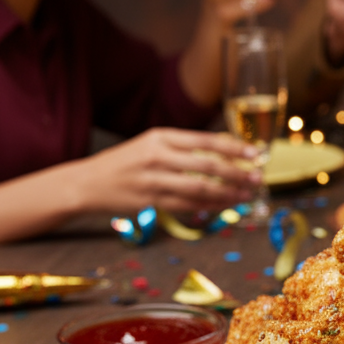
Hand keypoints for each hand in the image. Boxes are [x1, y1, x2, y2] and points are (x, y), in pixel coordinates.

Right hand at [78, 128, 260, 213]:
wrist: (87, 182)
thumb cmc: (124, 162)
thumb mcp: (150, 144)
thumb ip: (181, 147)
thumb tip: (221, 154)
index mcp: (160, 136)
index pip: (205, 140)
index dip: (234, 148)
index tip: (255, 154)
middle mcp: (158, 156)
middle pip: (208, 165)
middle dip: (237, 173)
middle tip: (257, 178)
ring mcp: (154, 180)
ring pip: (200, 189)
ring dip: (228, 193)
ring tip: (246, 195)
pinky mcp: (151, 202)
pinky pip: (187, 205)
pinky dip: (209, 206)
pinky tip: (225, 206)